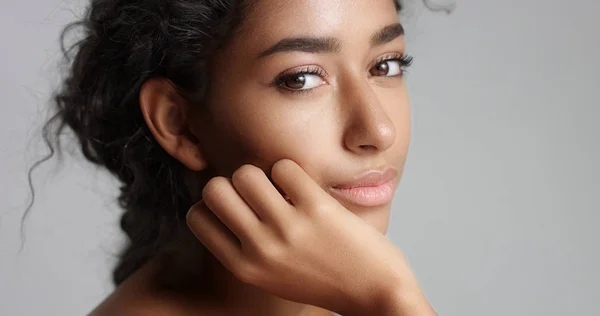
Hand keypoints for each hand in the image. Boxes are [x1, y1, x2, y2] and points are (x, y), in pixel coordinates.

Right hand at [186, 159, 432, 314]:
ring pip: (246, 173)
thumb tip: (232, 199)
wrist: (376, 293)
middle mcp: (260, 248)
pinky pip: (285, 167)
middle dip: (232, 183)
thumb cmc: (324, 281)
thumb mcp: (274, 276)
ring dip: (263, 173)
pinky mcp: (317, 208)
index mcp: (244, 267)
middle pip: (213, 189)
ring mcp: (288, 228)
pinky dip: (292, 170)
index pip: (196, 217)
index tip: (237, 204)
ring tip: (283, 188)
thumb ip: (248, 247)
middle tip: (258, 192)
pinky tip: (304, 187)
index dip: (213, 204)